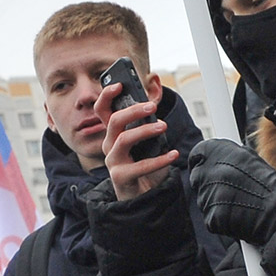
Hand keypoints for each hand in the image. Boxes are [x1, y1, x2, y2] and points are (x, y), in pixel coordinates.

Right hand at [93, 84, 177, 201]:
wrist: (141, 194)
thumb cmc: (142, 162)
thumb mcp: (146, 136)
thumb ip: (149, 110)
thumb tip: (154, 82)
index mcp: (112, 133)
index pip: (101, 110)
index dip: (106, 95)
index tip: (119, 85)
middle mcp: (108, 144)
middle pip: (114, 121)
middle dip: (133, 111)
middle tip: (152, 107)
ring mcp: (113, 161)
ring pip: (124, 139)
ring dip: (145, 131)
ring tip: (163, 127)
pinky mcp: (121, 177)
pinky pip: (140, 166)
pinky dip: (160, 160)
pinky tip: (173, 154)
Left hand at [189, 139, 275, 247]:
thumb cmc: (265, 181)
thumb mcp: (245, 155)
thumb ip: (224, 154)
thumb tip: (212, 156)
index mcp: (213, 153)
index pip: (196, 156)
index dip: (202, 163)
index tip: (207, 168)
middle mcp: (205, 172)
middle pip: (197, 178)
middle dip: (208, 182)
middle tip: (228, 188)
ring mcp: (206, 196)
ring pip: (204, 198)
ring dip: (216, 200)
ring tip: (238, 201)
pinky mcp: (210, 216)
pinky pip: (211, 216)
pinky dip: (221, 217)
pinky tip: (237, 213)